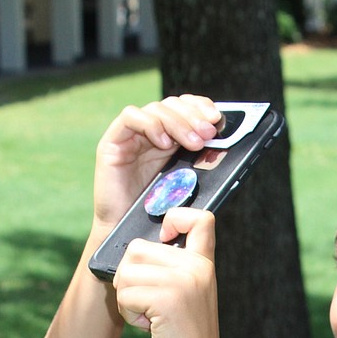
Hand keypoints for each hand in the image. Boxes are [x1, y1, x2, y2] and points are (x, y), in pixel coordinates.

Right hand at [92, 94, 221, 232]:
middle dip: (193, 116)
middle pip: (172, 105)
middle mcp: (151, 133)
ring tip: (193, 143)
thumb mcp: (186, 184)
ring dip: (178, 123)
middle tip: (208, 133)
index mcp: (170, 139)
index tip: (217, 118)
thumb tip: (222, 146)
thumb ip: (198, 163)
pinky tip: (164, 144)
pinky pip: (131, 117)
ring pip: (156, 109)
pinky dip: (151, 125)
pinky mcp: (113, 141)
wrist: (125, 232)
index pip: (185, 107)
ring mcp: (131, 135)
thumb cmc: (156, 213)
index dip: (200, 106)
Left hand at [113, 206, 225, 337]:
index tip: (164, 236)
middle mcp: (197, 268)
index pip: (199, 218)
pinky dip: (128, 314)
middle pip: (137, 248)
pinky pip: (125, 293)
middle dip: (131, 278)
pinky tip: (149, 327)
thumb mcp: (188, 299)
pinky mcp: (167, 299)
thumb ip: (174, 271)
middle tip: (151, 305)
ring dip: (128, 298)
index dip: (175, 216)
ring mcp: (183, 282)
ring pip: (126, 271)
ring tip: (151, 317)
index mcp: (205, 265)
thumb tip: (135, 252)